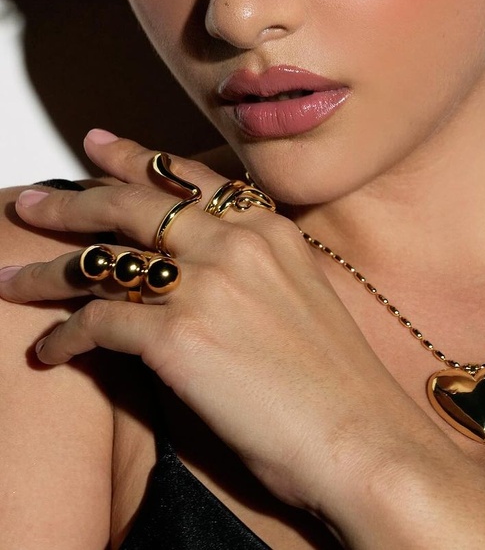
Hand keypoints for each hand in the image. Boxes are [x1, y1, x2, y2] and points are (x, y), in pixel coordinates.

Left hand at [0, 130, 425, 513]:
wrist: (357, 434)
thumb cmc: (334, 377)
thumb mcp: (303, 291)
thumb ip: (255, 261)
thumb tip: (203, 260)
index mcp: (267, 227)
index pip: (187, 177)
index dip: (135, 158)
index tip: (101, 145)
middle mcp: (234, 242)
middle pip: (134, 204)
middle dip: (72, 200)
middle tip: (32, 202)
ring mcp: (205, 285)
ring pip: (104, 260)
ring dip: (49, 272)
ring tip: (14, 278)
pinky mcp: (179, 336)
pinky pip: (99, 322)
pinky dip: (65, 337)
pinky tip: (52, 350)